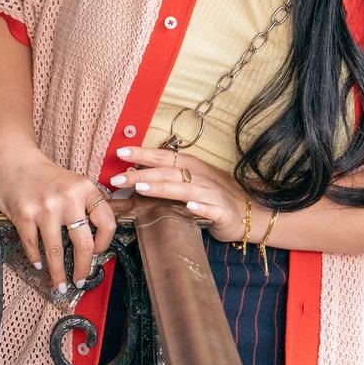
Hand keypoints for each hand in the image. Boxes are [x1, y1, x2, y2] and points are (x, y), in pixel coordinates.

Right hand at [0, 148, 115, 290]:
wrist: (13, 159)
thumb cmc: (45, 176)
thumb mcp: (73, 182)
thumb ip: (85, 205)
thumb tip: (94, 242)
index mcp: (85, 188)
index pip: (107, 222)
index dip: (104, 243)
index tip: (97, 253)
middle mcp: (67, 198)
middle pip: (83, 243)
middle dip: (83, 268)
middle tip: (80, 281)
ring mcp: (45, 207)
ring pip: (55, 250)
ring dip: (58, 273)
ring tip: (60, 285)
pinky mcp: (23, 214)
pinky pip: (32, 244)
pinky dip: (36, 258)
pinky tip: (39, 265)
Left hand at [111, 147, 249, 242]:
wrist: (247, 211)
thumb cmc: (212, 193)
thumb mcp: (189, 179)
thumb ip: (166, 176)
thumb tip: (133, 175)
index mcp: (189, 165)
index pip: (161, 156)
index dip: (141, 153)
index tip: (119, 152)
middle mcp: (199, 175)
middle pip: (166, 173)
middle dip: (140, 174)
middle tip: (116, 179)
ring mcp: (211, 192)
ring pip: (184, 189)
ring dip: (162, 188)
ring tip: (141, 188)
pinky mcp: (221, 211)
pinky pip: (210, 209)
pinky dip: (200, 207)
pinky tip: (189, 207)